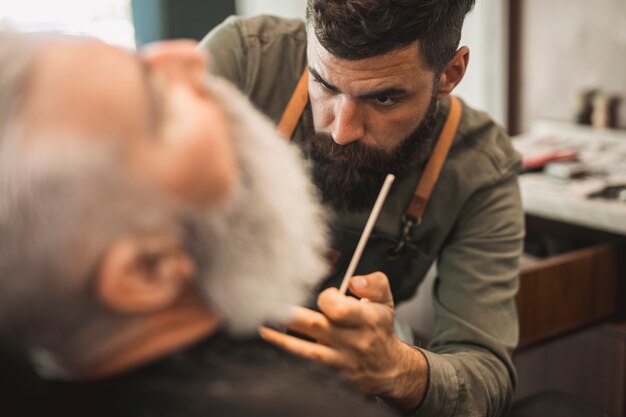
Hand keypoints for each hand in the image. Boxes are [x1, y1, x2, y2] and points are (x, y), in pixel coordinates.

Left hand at [260, 272, 428, 409]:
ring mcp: (342, 359)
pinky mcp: (333, 372)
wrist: (388, 368)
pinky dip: (287, 348)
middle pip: (318, 326)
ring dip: (282, 336)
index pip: (340, 308)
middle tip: (270, 305)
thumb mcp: (385, 301)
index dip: (328, 298)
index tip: (327, 296)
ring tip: (262, 324)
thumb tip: (353, 281)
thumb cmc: (379, 328)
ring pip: (309, 348)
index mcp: (367, 319)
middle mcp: (354, 340)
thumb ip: (374, 282)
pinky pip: (307, 360)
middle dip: (292, 316)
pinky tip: (268, 336)